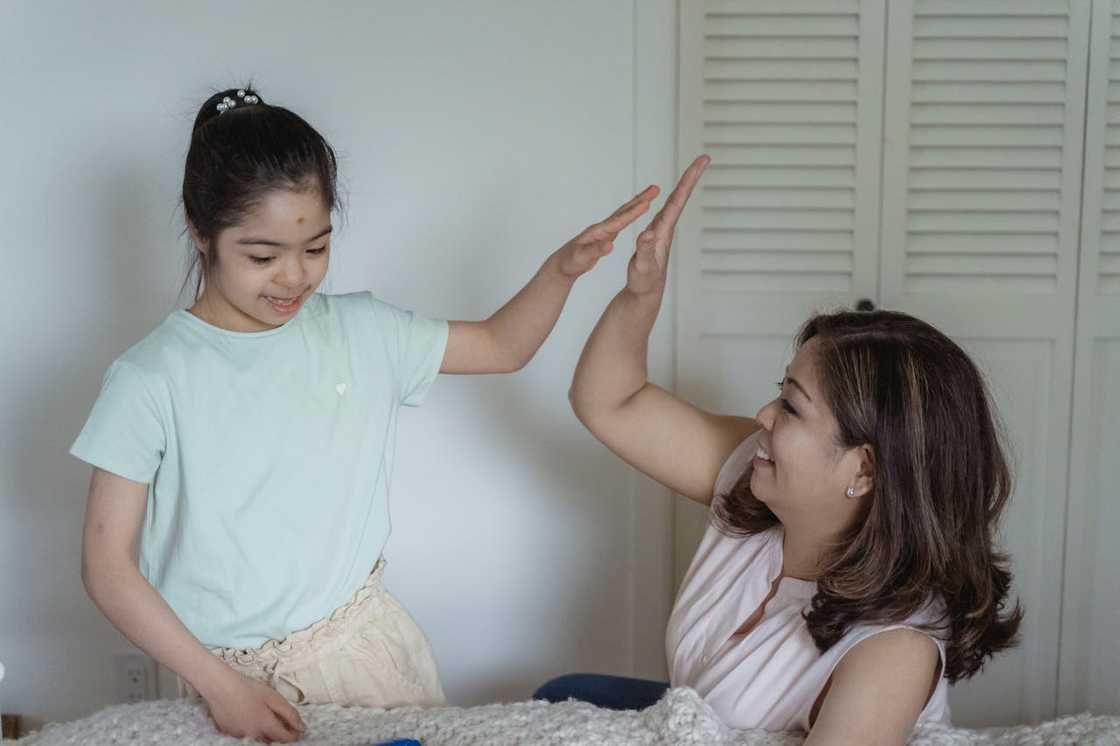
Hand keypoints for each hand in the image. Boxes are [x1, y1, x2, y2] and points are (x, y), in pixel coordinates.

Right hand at [205, 670, 304, 742]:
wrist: (220, 687)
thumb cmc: (248, 688)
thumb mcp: (273, 697)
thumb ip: (289, 713)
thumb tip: (301, 728)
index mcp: (265, 725)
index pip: (284, 738)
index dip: (294, 736)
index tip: (299, 732)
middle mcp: (252, 735)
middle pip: (271, 741)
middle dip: (279, 734)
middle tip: (282, 724)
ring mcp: (239, 736)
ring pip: (258, 739)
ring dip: (265, 733)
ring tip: (262, 717)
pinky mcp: (228, 734)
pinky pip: (245, 736)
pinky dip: (251, 730)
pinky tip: (248, 717)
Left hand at [553, 185, 660, 278]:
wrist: (562, 264)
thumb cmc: (570, 262)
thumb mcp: (581, 258)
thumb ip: (595, 251)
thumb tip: (609, 245)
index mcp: (598, 232)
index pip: (619, 220)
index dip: (633, 212)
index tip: (647, 202)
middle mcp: (602, 228)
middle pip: (624, 211)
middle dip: (640, 199)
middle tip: (655, 189)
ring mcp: (604, 230)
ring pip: (623, 214)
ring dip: (637, 204)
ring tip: (651, 195)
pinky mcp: (605, 235)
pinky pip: (621, 221)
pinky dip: (631, 214)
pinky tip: (636, 212)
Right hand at [627, 155, 709, 295]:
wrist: (645, 292)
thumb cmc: (644, 281)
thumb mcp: (642, 266)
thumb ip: (643, 250)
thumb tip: (647, 233)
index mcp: (663, 231)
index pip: (678, 200)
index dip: (687, 180)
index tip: (700, 164)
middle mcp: (666, 227)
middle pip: (680, 197)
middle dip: (691, 176)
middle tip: (704, 158)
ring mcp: (662, 230)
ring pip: (675, 202)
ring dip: (684, 184)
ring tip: (693, 169)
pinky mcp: (655, 233)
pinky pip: (665, 210)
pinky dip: (671, 197)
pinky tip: (673, 193)